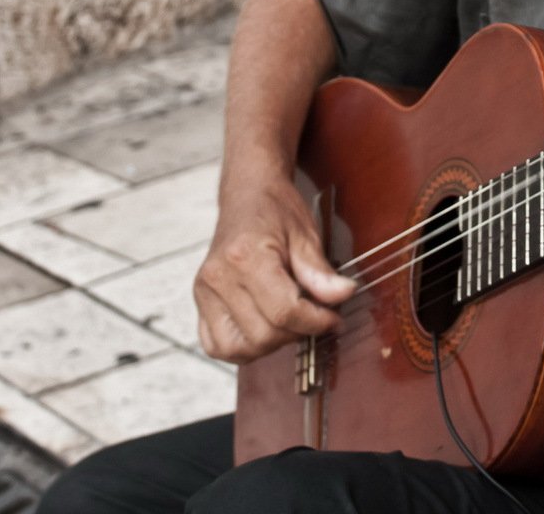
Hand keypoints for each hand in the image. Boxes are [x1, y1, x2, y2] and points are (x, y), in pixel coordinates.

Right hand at [193, 171, 355, 363]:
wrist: (247, 195)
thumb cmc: (275, 210)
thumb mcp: (305, 235)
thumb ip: (320, 272)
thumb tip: (343, 296)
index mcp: (244, 256)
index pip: (283, 311)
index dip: (316, 322)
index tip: (333, 319)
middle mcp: (218, 277)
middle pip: (263, 334)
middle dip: (297, 333)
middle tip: (315, 316)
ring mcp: (204, 291)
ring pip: (240, 348)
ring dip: (271, 343)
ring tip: (288, 321)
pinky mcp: (200, 301)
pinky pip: (218, 345)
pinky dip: (243, 347)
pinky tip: (263, 328)